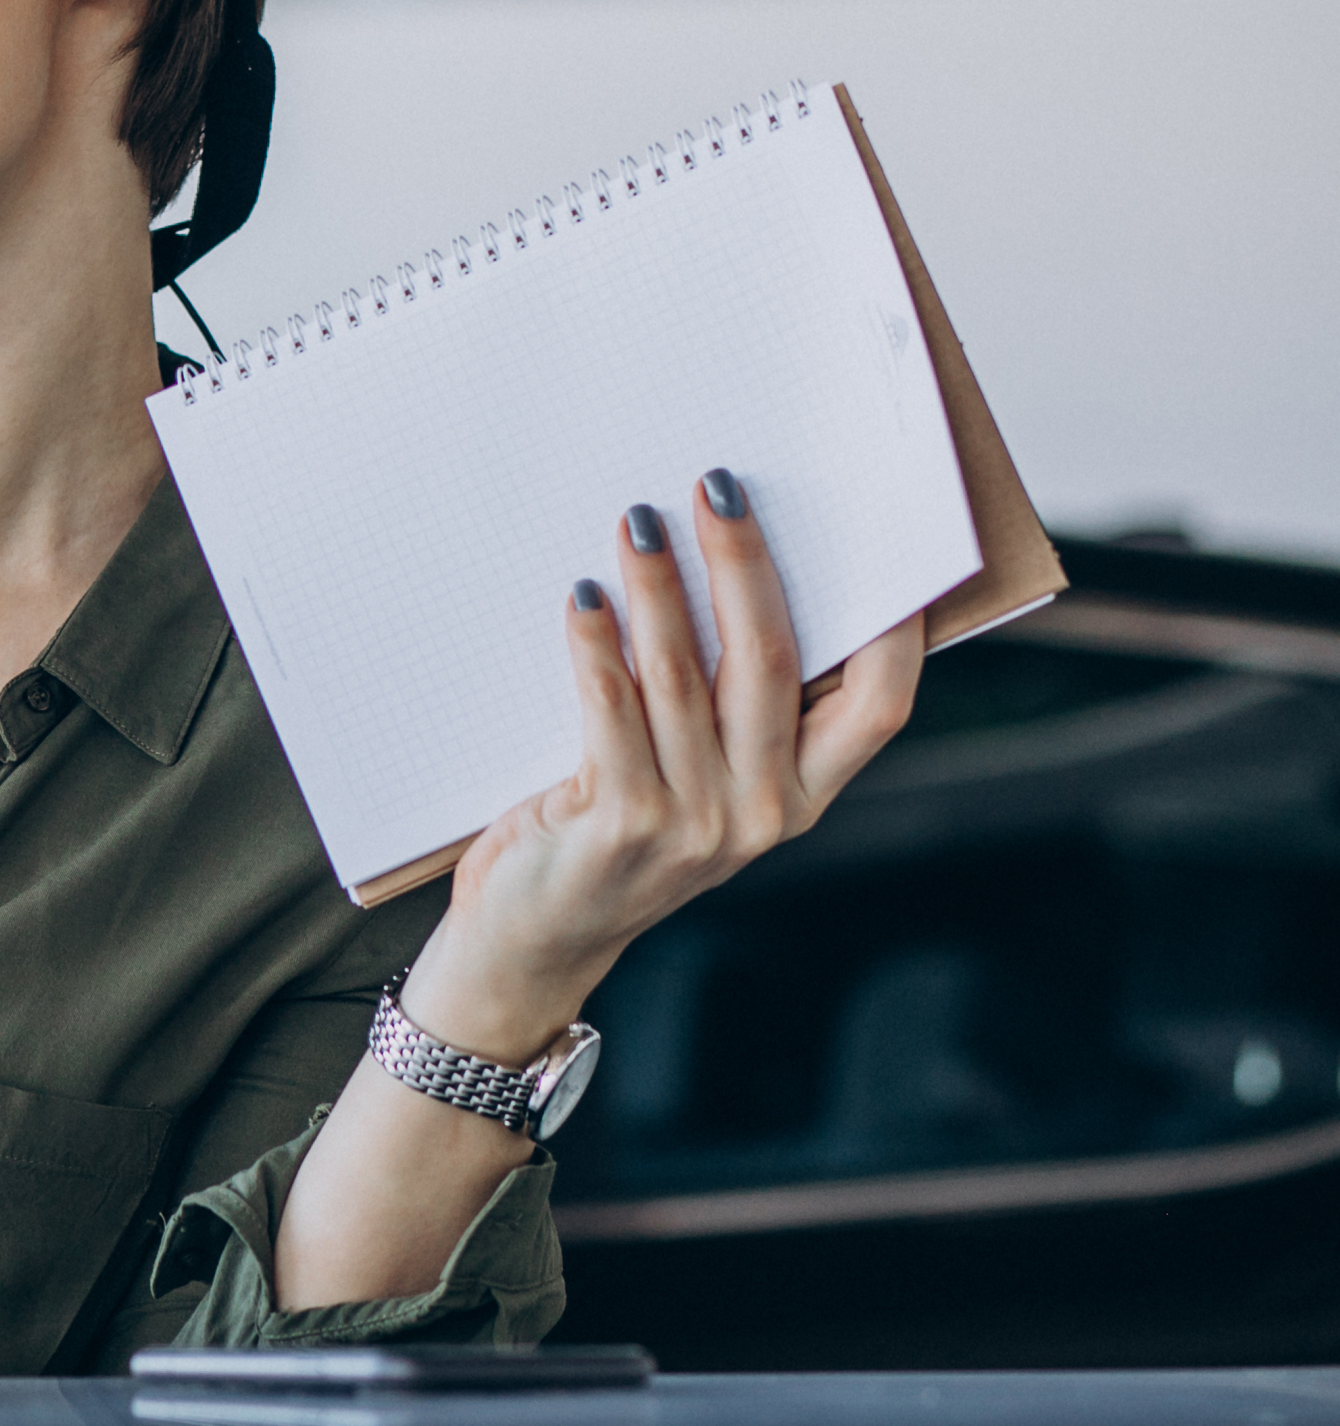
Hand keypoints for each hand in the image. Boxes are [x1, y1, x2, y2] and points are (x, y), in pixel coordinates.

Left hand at [409, 472, 924, 1058]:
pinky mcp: (620, 828)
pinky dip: (597, 647)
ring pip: (687, 679)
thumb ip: (726, 708)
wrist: (534, 939)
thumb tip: (736, 573)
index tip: (875, 536)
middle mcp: (763, 813)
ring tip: (638, 521)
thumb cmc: (615, 830)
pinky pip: (610, 714)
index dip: (891, 626)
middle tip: (719, 486)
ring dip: (662, 589)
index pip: (880, 706)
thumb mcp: (696, 780)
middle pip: (775, 665)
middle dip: (748, 566)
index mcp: (802, 795)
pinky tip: (583, 595)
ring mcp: (694, 826)